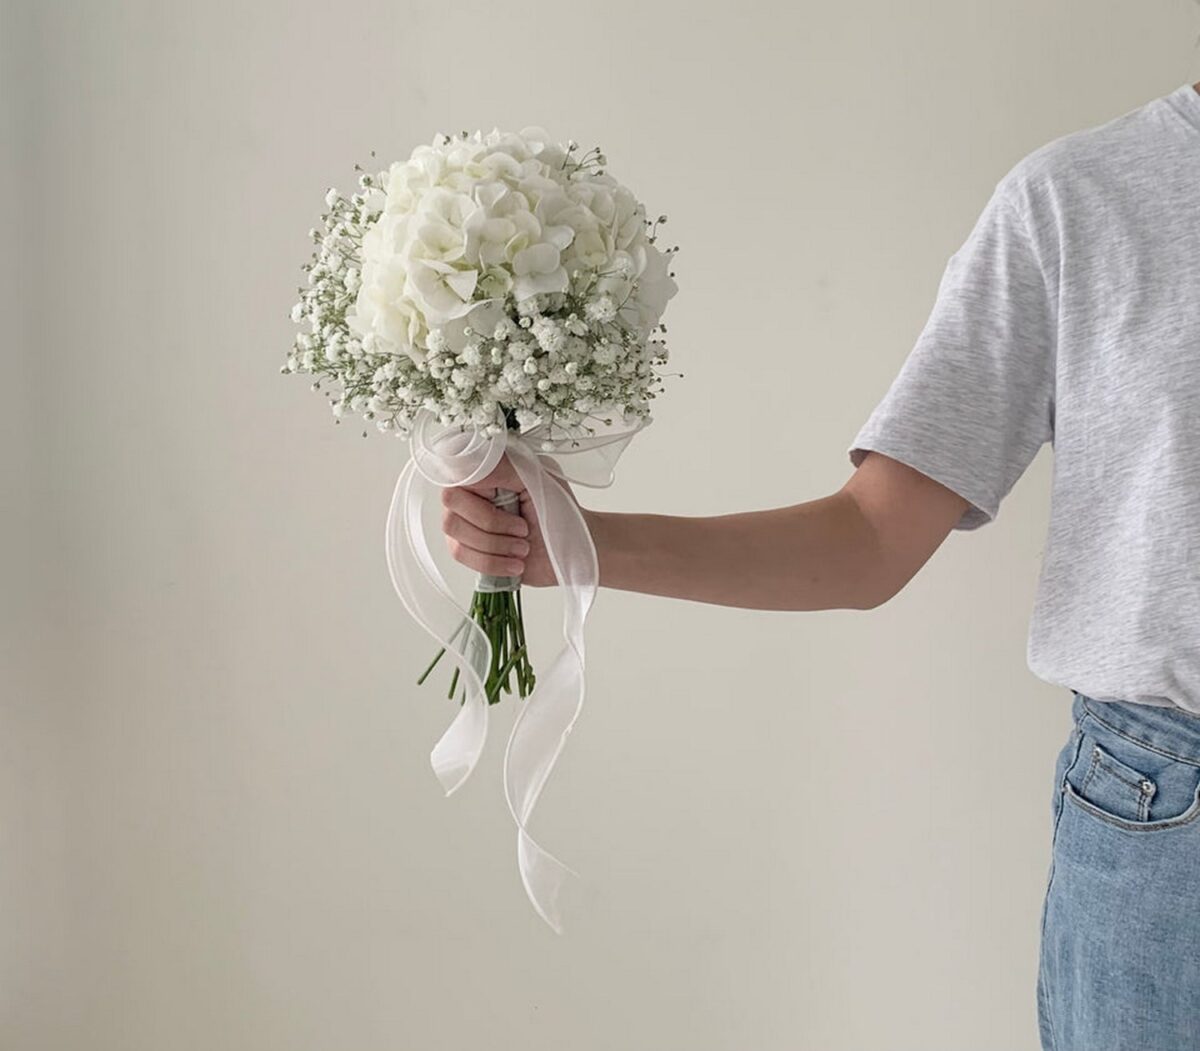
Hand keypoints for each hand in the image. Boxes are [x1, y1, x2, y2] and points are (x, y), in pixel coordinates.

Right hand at [440, 453, 584, 587]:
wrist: (575, 549)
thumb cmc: (561, 512)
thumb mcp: (541, 479)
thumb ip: (506, 468)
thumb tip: (474, 465)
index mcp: (488, 473)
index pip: (457, 474)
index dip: (476, 490)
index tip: (500, 498)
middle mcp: (472, 496)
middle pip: (451, 507)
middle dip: (490, 523)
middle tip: (523, 529)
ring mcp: (468, 524)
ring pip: (455, 534)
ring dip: (494, 545)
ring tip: (524, 549)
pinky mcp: (471, 551)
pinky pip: (462, 556)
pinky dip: (492, 563)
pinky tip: (516, 564)